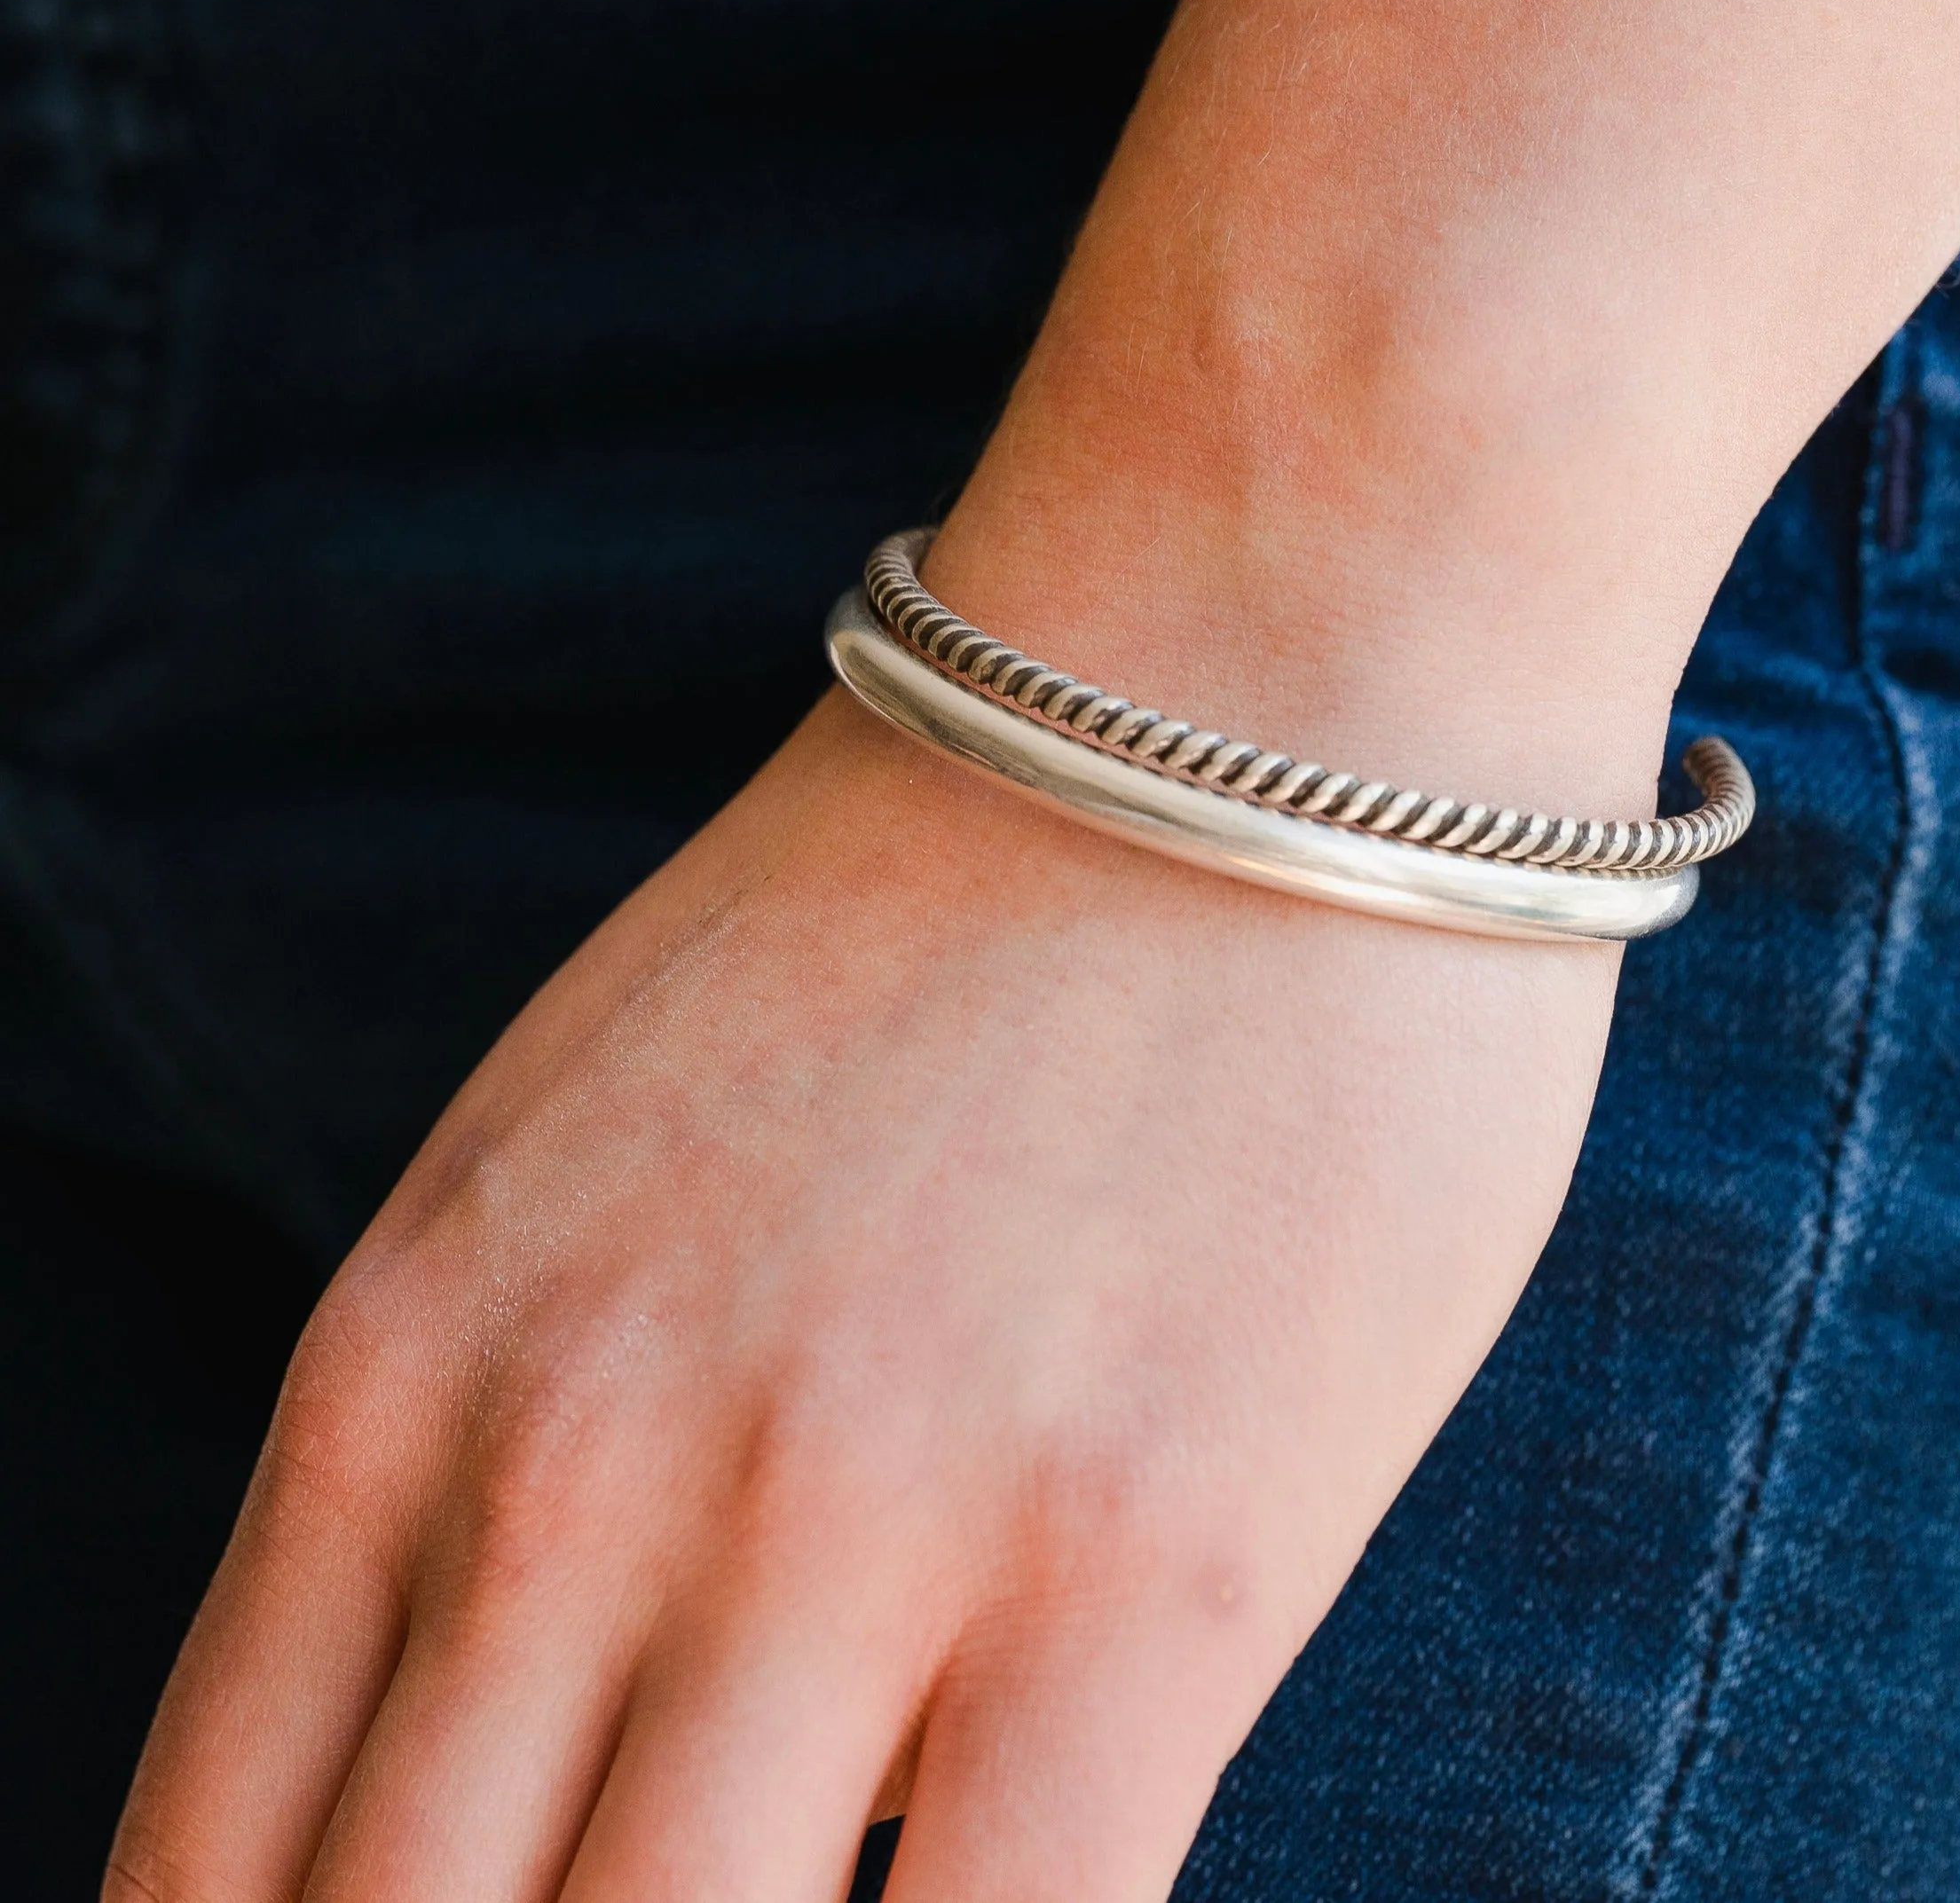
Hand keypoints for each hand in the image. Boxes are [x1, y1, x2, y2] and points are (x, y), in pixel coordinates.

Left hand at [109, 690, 1621, 1902]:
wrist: (1243, 684)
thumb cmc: (949, 896)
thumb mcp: (600, 1134)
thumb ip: (518, 1433)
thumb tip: (569, 1754)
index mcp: (417, 1357)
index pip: (210, 1873)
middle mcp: (582, 1470)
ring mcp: (857, 1532)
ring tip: (800, 1889)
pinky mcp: (1148, 1584)